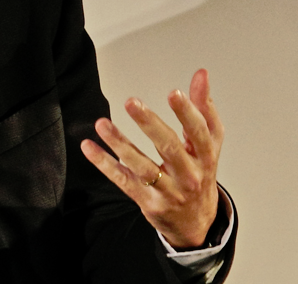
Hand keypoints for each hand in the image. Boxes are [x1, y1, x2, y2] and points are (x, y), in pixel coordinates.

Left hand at [80, 68, 223, 248]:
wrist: (196, 222)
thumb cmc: (200, 173)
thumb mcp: (208, 143)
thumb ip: (203, 108)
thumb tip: (201, 74)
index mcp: (206, 157)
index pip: (199, 133)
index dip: (187, 113)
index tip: (173, 93)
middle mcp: (189, 175)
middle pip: (169, 148)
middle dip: (149, 124)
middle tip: (131, 102)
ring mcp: (168, 190)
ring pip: (142, 166)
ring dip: (120, 144)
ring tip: (101, 124)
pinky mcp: (148, 201)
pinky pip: (123, 180)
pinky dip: (105, 164)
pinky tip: (89, 147)